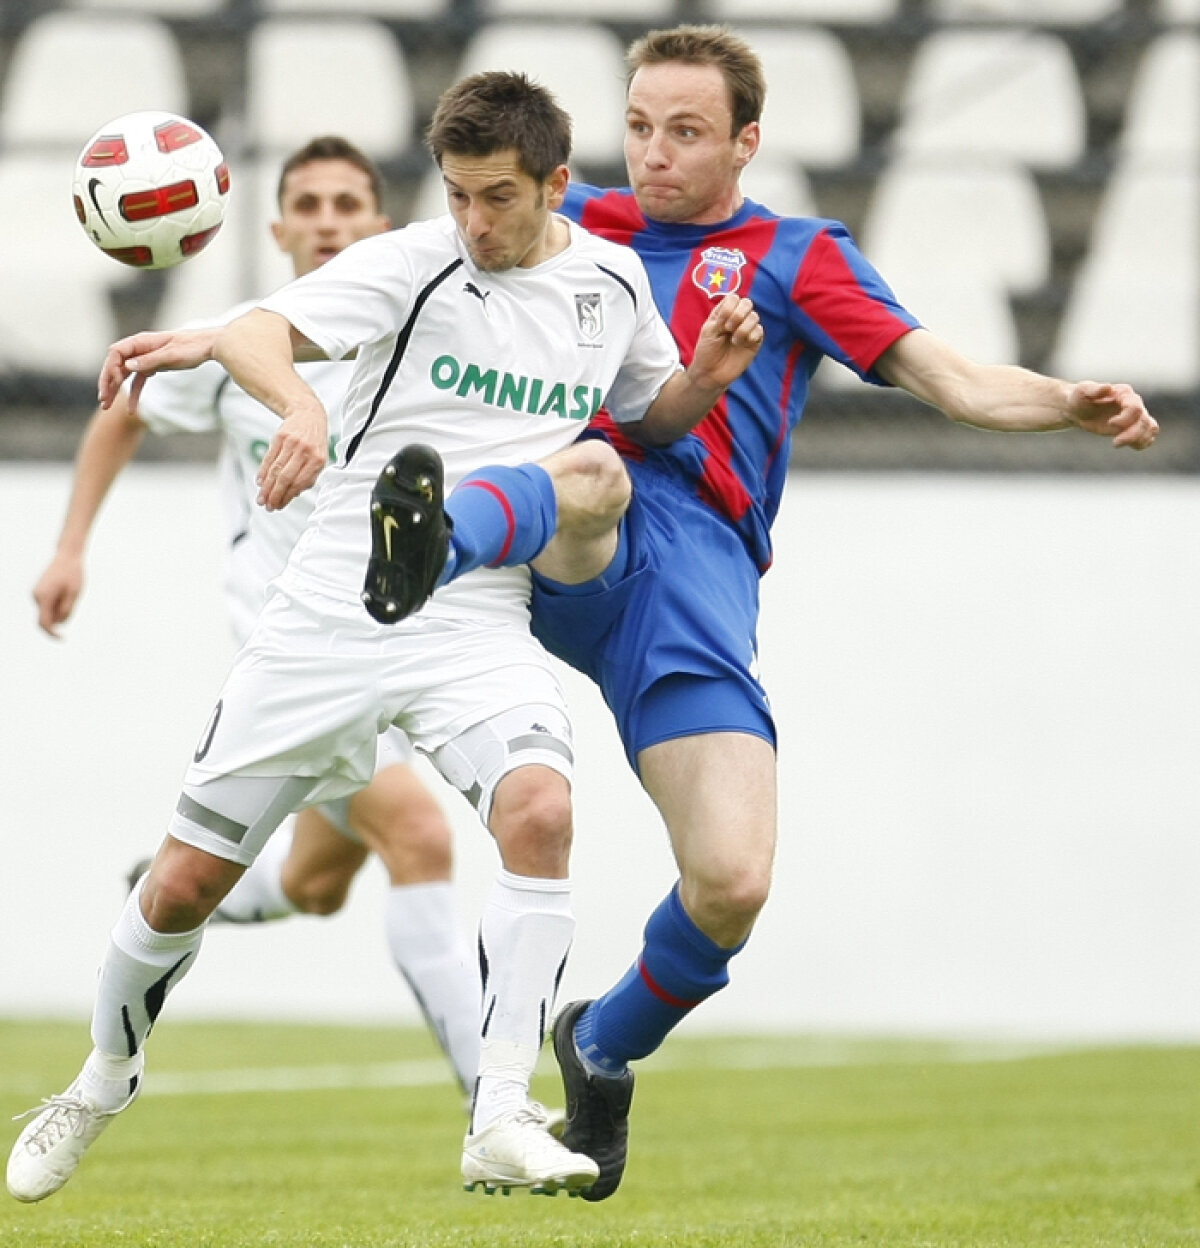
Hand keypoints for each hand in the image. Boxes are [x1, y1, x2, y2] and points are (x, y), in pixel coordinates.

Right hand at [33, 552, 83, 637]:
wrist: (67, 556)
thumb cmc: (74, 574)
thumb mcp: (75, 594)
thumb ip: (67, 609)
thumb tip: (59, 624)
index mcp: (44, 597)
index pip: (45, 623)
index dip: (53, 634)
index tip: (63, 639)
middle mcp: (36, 596)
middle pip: (48, 618)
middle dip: (60, 618)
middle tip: (74, 604)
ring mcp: (36, 594)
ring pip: (49, 612)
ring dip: (61, 610)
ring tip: (71, 594)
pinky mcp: (40, 592)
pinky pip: (49, 605)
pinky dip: (58, 605)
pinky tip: (66, 592)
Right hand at [97, 327, 220, 412]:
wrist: (208, 346)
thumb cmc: (191, 347)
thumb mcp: (170, 355)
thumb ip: (149, 360)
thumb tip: (128, 366)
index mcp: (141, 341)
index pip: (116, 353)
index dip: (112, 367)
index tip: (115, 382)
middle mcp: (139, 349)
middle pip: (116, 366)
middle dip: (107, 383)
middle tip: (102, 400)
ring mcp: (145, 359)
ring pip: (125, 375)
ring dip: (115, 390)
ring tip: (106, 407)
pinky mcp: (153, 368)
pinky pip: (138, 382)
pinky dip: (134, 394)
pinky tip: (131, 409)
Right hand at [256, 403, 327, 510]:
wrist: (308, 414)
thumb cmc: (315, 441)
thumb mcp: (320, 459)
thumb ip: (309, 477)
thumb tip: (293, 494)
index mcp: (318, 460)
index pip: (299, 483)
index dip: (287, 497)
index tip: (279, 506)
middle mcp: (305, 452)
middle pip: (285, 478)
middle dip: (275, 494)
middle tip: (267, 505)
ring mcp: (292, 444)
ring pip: (276, 469)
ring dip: (267, 487)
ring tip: (262, 498)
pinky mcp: (280, 437)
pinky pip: (269, 458)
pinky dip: (263, 472)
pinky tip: (260, 482)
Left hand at [688, 294, 763, 390]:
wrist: (710, 373)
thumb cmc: (707, 351)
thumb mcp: (709, 330)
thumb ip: (722, 315)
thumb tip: (737, 305)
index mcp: (724, 313)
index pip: (734, 298)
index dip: (728, 308)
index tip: (719, 323)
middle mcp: (737, 319)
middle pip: (747, 303)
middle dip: (737, 315)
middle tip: (727, 329)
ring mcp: (747, 329)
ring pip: (754, 316)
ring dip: (742, 328)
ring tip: (733, 340)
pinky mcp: (754, 342)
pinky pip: (759, 331)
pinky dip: (750, 336)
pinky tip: (741, 345)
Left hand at [1065, 381, 1157, 449]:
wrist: (1077, 408)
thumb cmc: (1079, 397)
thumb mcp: (1082, 391)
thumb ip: (1094, 389)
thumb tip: (1107, 387)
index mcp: (1124, 394)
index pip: (1135, 408)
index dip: (1126, 419)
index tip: (1110, 423)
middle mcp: (1134, 404)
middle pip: (1145, 421)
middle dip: (1132, 434)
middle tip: (1115, 443)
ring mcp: (1134, 416)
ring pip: (1150, 428)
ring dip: (1139, 439)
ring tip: (1120, 444)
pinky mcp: (1131, 427)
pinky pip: (1147, 435)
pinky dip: (1142, 442)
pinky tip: (1128, 445)